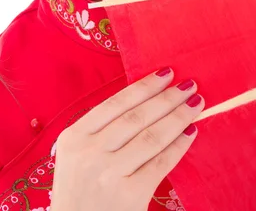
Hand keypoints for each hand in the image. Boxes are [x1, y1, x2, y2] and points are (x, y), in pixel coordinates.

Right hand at [50, 68, 203, 210]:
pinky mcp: (129, 196)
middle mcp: (90, 151)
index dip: (143, 87)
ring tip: (195, 105)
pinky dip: (178, 146)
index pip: (115, 103)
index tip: (165, 73)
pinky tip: (190, 133)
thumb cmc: (78, 189)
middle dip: (166, 98)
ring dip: (178, 117)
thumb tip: (143, 101)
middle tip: (188, 85)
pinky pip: (160, 163)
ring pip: (151, 137)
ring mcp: (109, 173)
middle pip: (137, 117)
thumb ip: (99, 130)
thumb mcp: (75, 154)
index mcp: (74, 136)